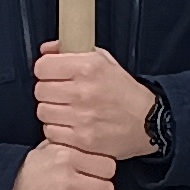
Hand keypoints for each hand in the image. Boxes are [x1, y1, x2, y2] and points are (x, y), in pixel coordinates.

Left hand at [32, 44, 159, 160]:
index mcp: (88, 68)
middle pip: (40, 90)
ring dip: (52, 111)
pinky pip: (50, 132)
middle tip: (60, 93)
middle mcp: (83, 91)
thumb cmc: (125, 91)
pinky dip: (57, 129)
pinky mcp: (82, 139)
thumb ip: (72, 51)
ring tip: (66, 110)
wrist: (149, 121)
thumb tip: (46, 50)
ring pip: (43, 112)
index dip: (45, 70)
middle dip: (48, 91)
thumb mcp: (104, 61)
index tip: (51, 74)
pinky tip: (70, 125)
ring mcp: (82, 117)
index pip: (42, 66)